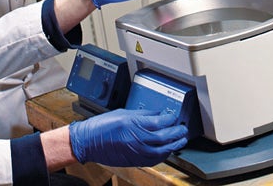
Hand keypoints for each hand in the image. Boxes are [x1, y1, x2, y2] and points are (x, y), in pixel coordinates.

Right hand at [69, 109, 188, 166]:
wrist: (88, 142)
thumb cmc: (101, 127)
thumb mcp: (123, 113)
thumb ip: (141, 114)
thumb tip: (156, 114)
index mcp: (135, 124)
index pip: (161, 122)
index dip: (171, 119)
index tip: (174, 116)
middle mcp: (139, 139)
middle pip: (166, 137)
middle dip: (177, 133)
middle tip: (183, 129)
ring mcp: (138, 152)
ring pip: (163, 150)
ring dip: (174, 145)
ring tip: (180, 140)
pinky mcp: (136, 160)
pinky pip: (155, 159)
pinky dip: (164, 154)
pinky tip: (167, 151)